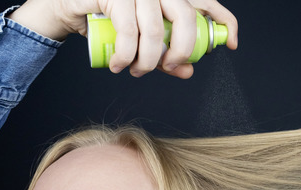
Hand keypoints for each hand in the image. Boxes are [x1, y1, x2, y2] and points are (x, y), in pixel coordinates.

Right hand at [9, 0, 237, 78]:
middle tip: (169, 67)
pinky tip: (118, 65)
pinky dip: (126, 57)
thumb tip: (187, 70)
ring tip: (136, 71)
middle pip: (187, 17)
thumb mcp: (142, 40)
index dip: (224, 22)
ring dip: (147, 62)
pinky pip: (129, 32)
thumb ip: (166, 53)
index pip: (207, 2)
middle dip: (183, 51)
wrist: (70, 7)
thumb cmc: (108, 21)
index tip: (231, 45)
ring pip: (156, 32)